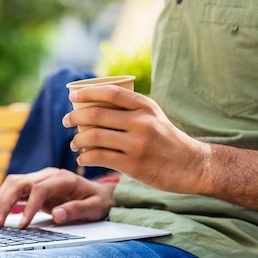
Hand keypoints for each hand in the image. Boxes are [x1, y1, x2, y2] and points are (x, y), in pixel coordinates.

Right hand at [0, 168, 115, 228]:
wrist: (98, 193)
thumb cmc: (97, 200)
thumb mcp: (94, 207)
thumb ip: (77, 210)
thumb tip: (57, 215)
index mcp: (64, 178)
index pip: (40, 188)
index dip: (29, 206)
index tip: (22, 224)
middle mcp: (48, 175)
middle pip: (21, 182)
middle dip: (6, 202)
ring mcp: (40, 179)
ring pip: (13, 183)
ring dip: (1, 200)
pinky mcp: (34, 186)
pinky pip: (14, 189)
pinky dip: (4, 200)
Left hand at [63, 85, 210, 194]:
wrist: (191, 165)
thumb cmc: (166, 139)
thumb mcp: (154, 116)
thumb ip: (131, 108)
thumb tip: (95, 103)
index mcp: (145, 106)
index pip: (110, 93)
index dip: (87, 92)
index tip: (72, 97)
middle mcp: (142, 122)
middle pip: (97, 114)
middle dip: (75, 117)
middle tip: (66, 120)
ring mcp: (137, 144)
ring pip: (95, 136)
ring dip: (78, 139)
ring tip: (74, 143)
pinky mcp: (134, 165)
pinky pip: (100, 157)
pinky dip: (86, 157)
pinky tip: (83, 158)